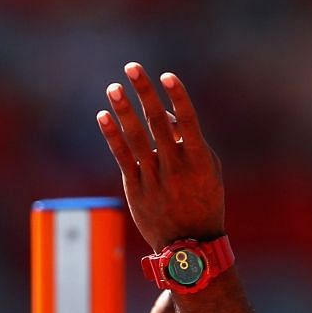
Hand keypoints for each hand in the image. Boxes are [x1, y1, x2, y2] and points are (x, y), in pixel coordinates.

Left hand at [95, 64, 225, 252]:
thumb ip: (190, 142)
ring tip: (114, 88)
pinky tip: (103, 116)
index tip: (166, 76)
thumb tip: (171, 114)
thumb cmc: (203, 201)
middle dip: (144, 93)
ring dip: (124, 110)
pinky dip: (112, 136)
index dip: (178, 97)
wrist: (189, 245)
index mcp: (199, 160)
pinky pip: (122, 157)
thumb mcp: (208, 170)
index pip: (189, 122)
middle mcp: (176, 167)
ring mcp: (154, 177)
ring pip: (136, 138)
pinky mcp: (136, 188)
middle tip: (132, 68)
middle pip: (158, 123)